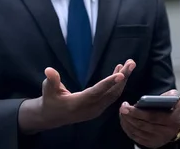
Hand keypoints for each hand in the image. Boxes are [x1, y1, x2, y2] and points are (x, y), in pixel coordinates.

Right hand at [20, 59, 135, 131]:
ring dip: (123, 80)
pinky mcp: (99, 108)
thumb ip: (51, 80)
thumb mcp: (48, 90)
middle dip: (123, 78)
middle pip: (111, 93)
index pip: (96, 92)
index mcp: (78, 104)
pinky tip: (119, 73)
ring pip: (114, 95)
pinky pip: (112, 96)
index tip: (121, 74)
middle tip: (131, 63)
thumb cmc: (50, 101)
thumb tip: (49, 70)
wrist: (52, 117)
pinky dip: (118, 84)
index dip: (109, 83)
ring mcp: (96, 110)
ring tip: (128, 64)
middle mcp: (91, 108)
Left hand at [119, 89, 179, 147]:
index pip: (152, 117)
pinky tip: (124, 120)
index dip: (137, 112)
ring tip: (122, 112)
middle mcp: (165, 133)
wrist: (177, 127)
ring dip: (127, 122)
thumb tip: (157, 98)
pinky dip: (128, 129)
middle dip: (129, 116)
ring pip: (137, 132)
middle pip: (142, 125)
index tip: (127, 106)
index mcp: (172, 120)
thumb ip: (170, 96)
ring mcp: (157, 140)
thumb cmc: (173, 109)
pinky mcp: (151, 144)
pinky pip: (136, 137)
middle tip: (122, 108)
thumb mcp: (176, 99)